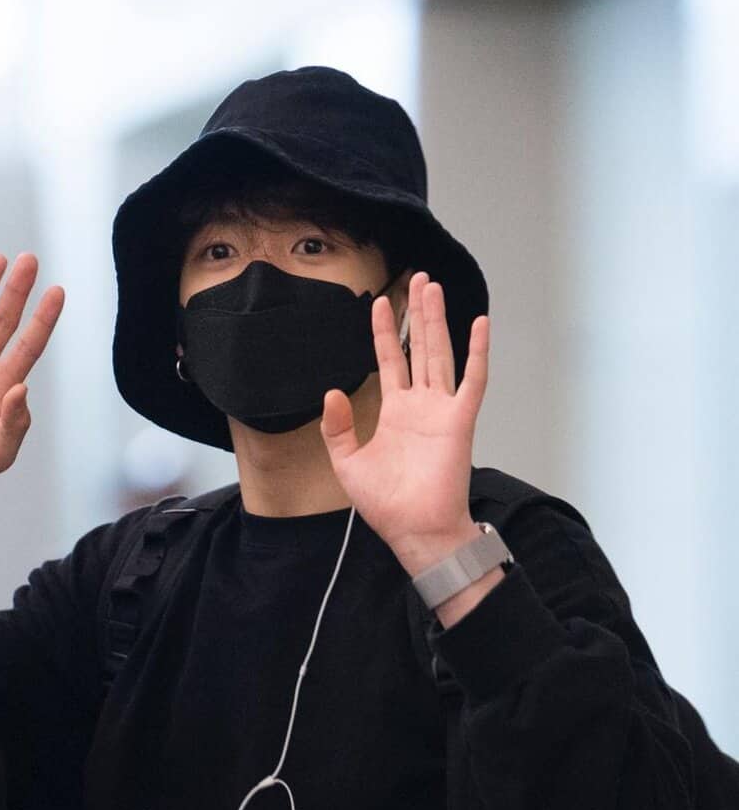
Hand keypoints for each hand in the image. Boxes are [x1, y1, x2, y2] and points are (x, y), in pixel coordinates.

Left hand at [320, 272, 488, 576]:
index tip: (378, 303)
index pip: (390, 362)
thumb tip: (331, 393)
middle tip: (417, 279)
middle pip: (419, 348)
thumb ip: (338, 428)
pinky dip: (478, 352)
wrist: (414, 530)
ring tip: (433, 286)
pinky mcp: (461, 421)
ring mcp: (442, 411)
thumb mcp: (347, 464)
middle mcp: (420, 406)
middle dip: (417, 313)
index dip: (385, 332)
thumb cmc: (386, 505)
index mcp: (395, 413)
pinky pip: (473, 380)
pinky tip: (479, 323)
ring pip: (441, 354)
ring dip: (438, 320)